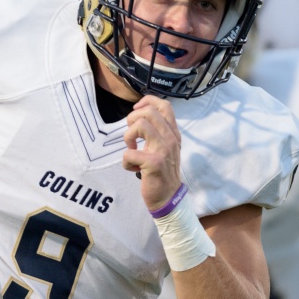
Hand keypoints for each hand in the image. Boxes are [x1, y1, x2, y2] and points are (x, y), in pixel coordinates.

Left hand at [122, 95, 181, 211]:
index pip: (164, 105)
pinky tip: (133, 168)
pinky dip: (126, 162)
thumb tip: (140, 115)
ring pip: (140, 125)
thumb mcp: (165, 148)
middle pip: (149, 112)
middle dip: (132, 120)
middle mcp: (171, 139)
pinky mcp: (154, 163)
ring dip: (128, 137)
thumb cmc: (162, 172)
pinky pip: (129, 153)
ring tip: (131, 149)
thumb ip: (158, 132)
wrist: (168, 197)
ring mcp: (164, 150)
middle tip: (132, 136)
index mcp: (173, 133)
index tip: (136, 111)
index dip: (147, 102)